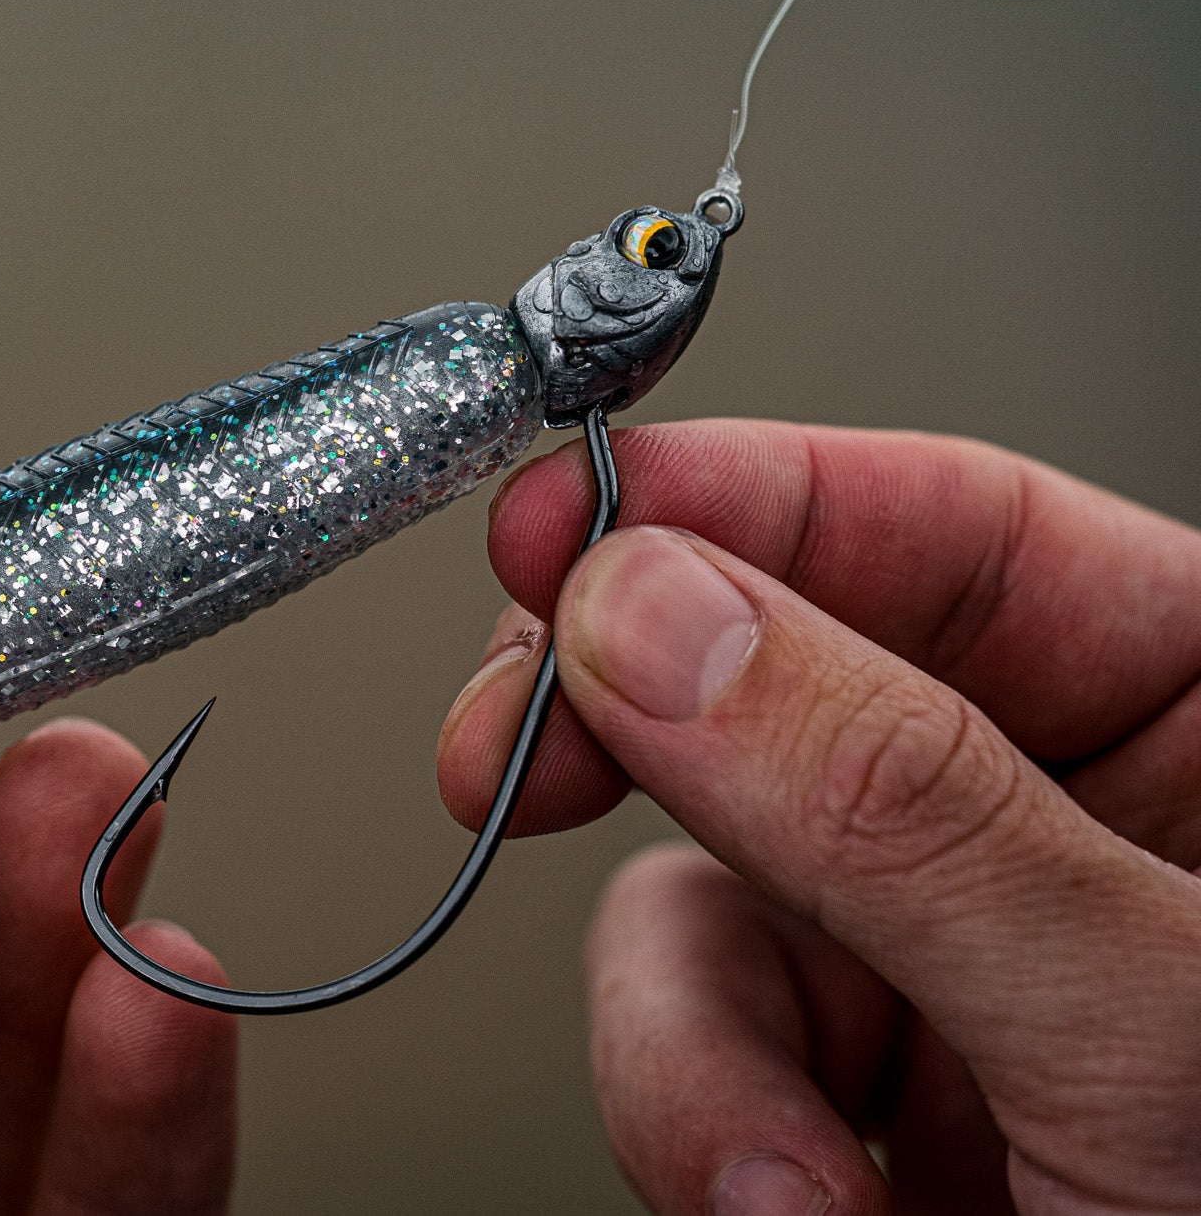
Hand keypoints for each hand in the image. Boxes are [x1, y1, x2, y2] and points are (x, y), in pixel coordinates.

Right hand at [438, 420, 1200, 1213]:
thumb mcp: (1154, 1028)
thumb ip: (904, 803)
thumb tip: (659, 610)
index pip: (948, 530)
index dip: (742, 498)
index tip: (556, 516)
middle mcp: (1051, 830)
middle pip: (768, 687)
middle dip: (624, 734)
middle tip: (507, 753)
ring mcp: (940, 969)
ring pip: (699, 897)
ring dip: (690, 1042)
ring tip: (782, 1179)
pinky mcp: (857, 1099)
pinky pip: (703, 1048)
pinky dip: (707, 1136)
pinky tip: (798, 1212)